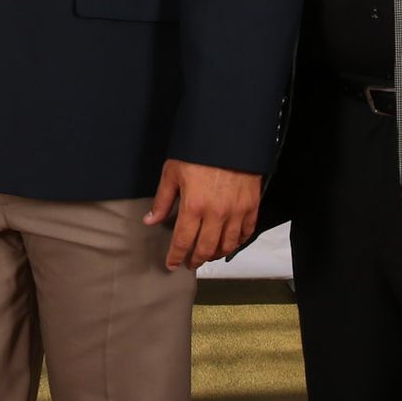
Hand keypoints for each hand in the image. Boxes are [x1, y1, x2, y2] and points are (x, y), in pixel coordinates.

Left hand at [144, 160, 261, 268]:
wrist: (229, 137)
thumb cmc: (199, 151)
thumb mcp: (173, 172)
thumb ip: (162, 200)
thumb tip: (150, 220)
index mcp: (194, 205)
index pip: (183, 241)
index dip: (176, 256)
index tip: (172, 264)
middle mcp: (216, 213)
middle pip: (206, 248)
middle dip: (196, 260)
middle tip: (190, 263)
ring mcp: (237, 211)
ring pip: (228, 245)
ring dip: (216, 254)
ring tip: (208, 255)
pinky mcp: (251, 206)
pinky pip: (246, 232)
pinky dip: (238, 242)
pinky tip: (230, 243)